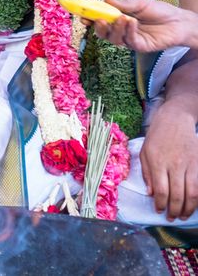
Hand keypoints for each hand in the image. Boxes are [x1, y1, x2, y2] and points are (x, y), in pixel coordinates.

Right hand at [90, 0, 197, 51]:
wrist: (180, 21)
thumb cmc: (160, 11)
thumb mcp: (140, 3)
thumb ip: (123, 4)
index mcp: (118, 18)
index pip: (100, 19)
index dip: (89, 18)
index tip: (81, 15)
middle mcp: (121, 31)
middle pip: (103, 33)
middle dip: (98, 27)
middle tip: (97, 19)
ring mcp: (130, 39)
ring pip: (114, 39)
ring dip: (115, 28)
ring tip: (122, 18)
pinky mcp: (140, 46)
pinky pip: (129, 41)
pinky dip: (128, 31)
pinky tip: (132, 22)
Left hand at [141, 103, 197, 220]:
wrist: (175, 120)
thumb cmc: (156, 137)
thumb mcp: (144, 152)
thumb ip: (147, 174)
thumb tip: (150, 194)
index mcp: (157, 162)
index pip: (160, 190)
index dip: (160, 204)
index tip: (159, 211)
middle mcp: (174, 165)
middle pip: (177, 195)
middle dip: (175, 210)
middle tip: (172, 218)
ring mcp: (189, 164)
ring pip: (192, 193)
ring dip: (188, 208)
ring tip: (183, 215)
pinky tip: (194, 204)